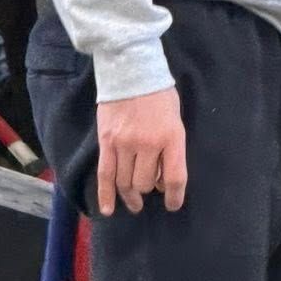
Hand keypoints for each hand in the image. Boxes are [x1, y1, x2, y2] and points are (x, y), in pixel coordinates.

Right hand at [95, 87, 186, 214]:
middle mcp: (148, 144)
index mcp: (172, 138)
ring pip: (126, 182)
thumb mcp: (175, 121)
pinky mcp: (106, 142)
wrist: (131, 70)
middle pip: (146, 183)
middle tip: (150, 188)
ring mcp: (124, 143)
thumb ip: (171, 149)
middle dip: (149, 189)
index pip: (175, 178)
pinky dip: (106, 195)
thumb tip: (162, 181)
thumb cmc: (159, 95)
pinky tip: (107, 210)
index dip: (175, 197)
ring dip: (130, 195)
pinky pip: (105, 175)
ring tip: (134, 202)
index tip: (172, 205)